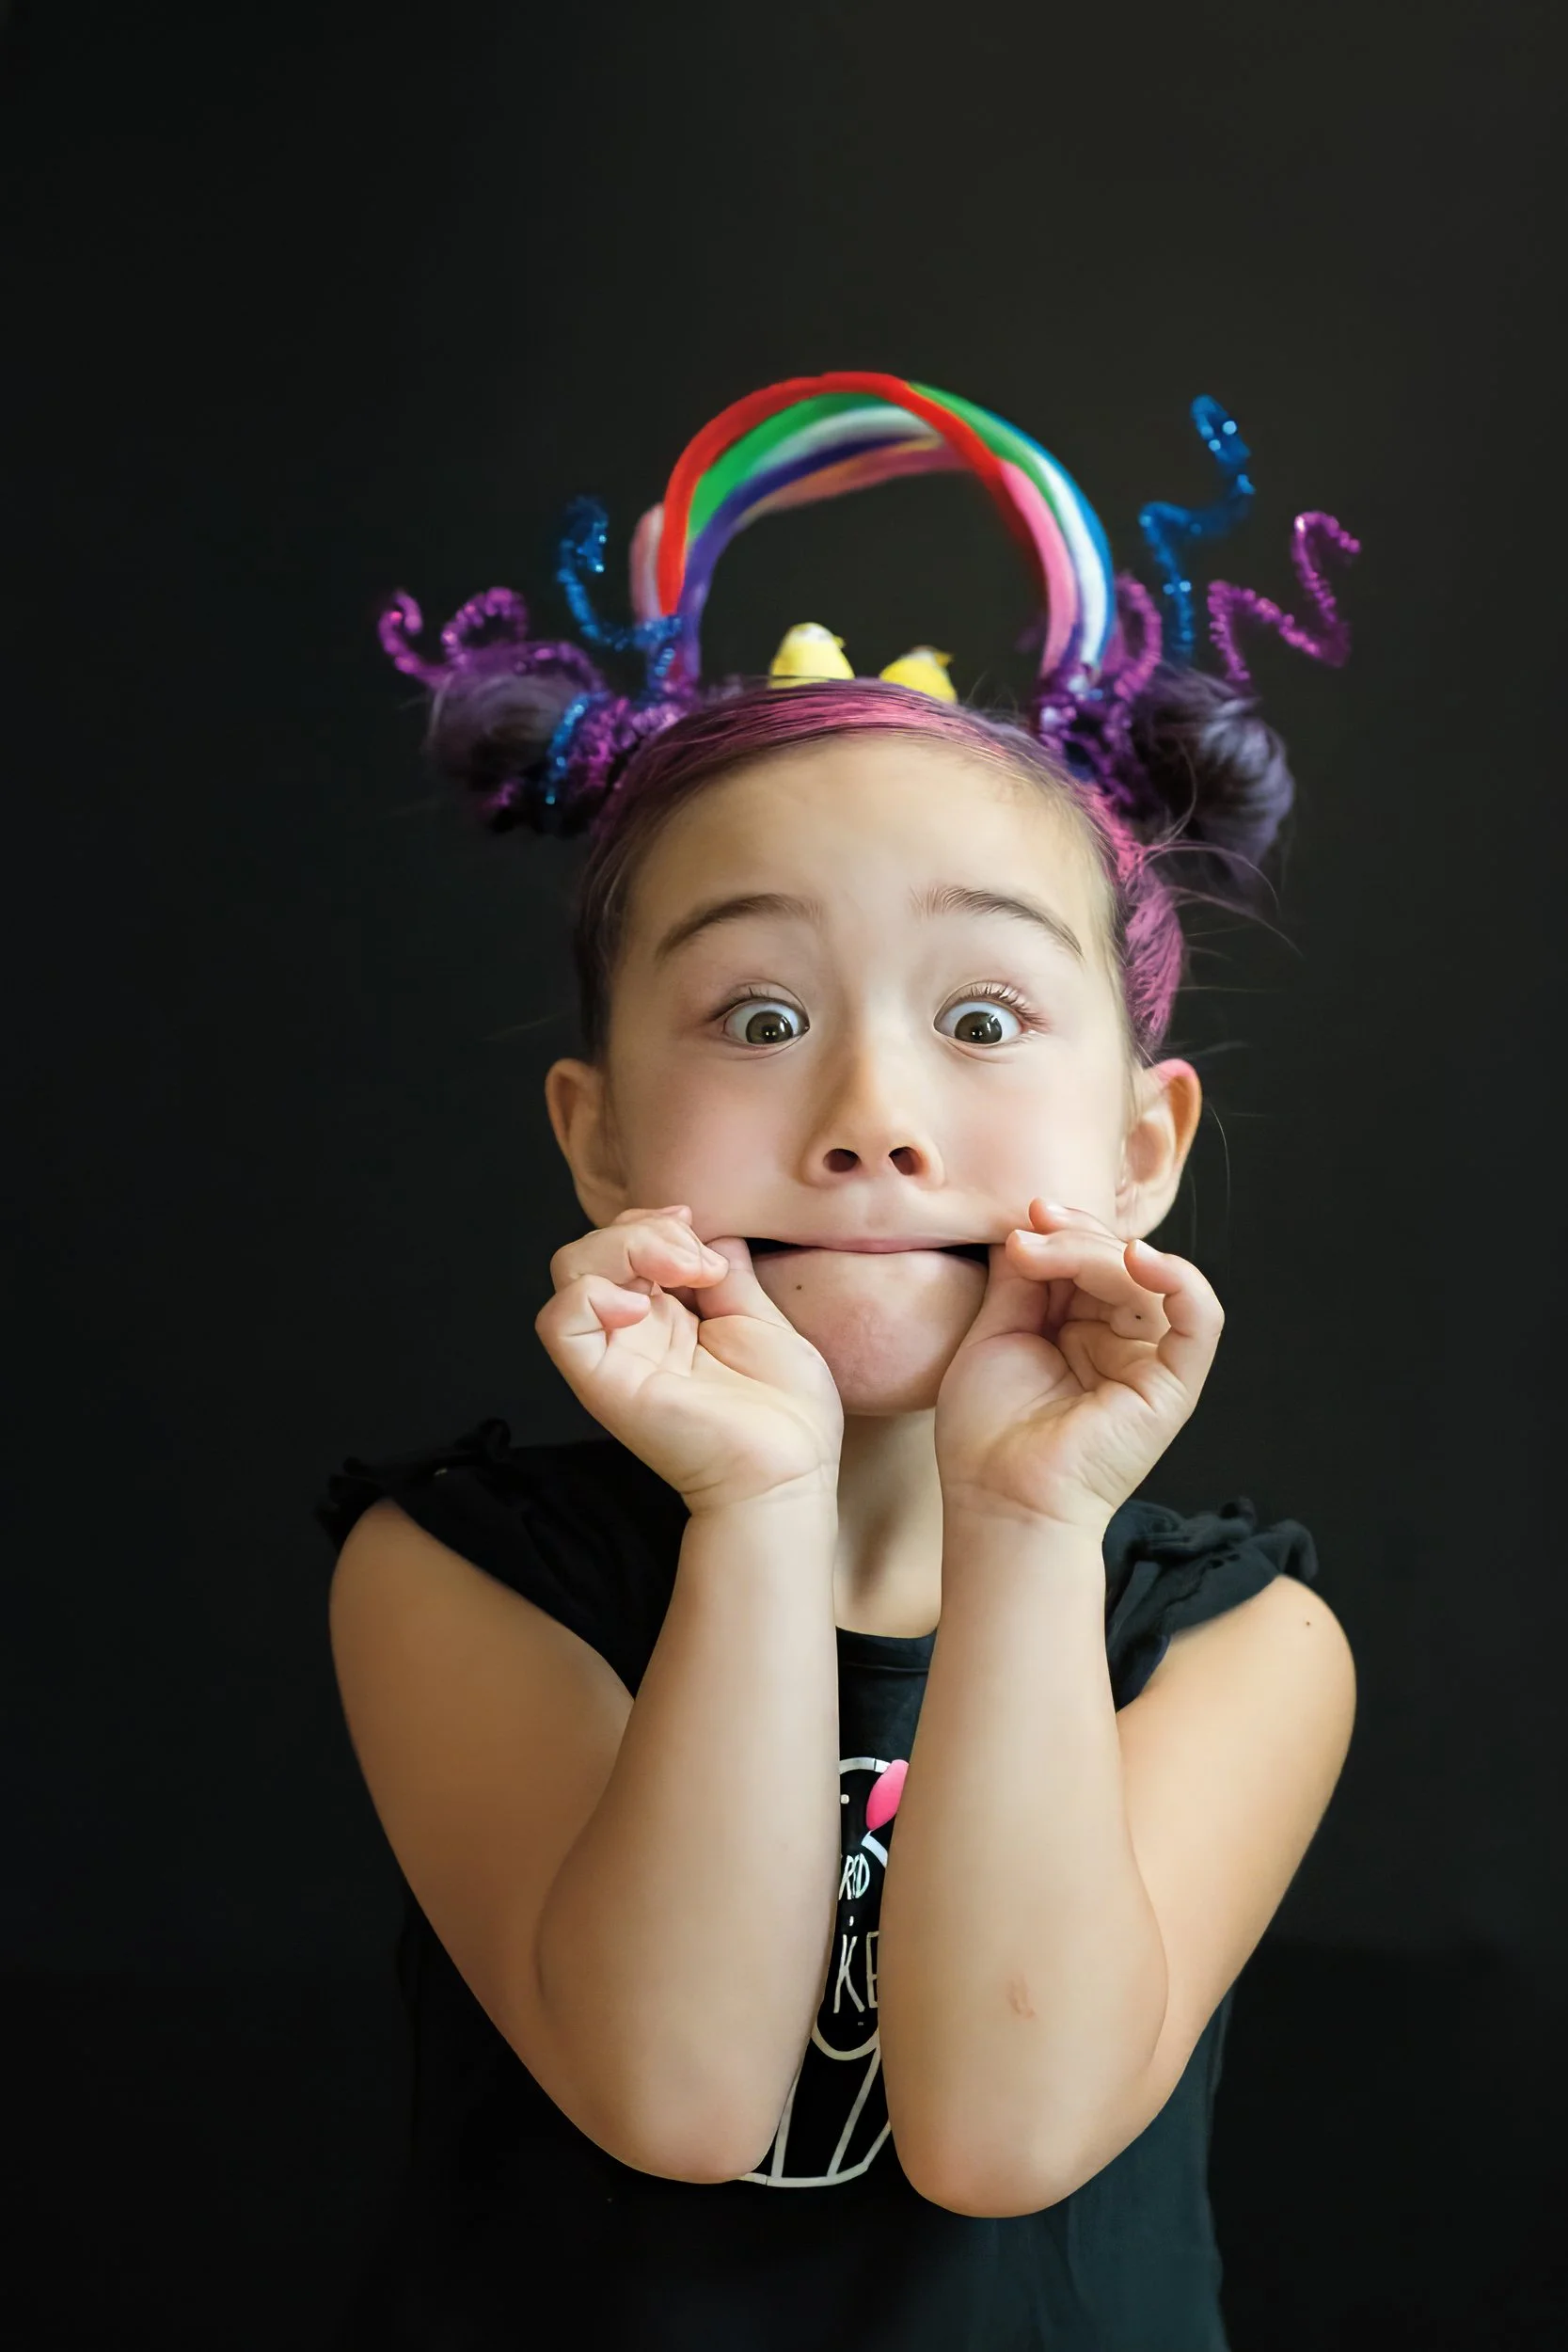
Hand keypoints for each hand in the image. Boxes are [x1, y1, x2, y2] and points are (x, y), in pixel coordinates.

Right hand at [535, 1206, 843, 1516]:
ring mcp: (616, 1356)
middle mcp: (635, 1332)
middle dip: (641, 1230)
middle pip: (592, 1250)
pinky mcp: (604, 1383)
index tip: (696, 1229)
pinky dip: (589, 1296)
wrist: (790, 1471)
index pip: (627, 1245)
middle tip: (696, 1259)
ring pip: (570, 1272)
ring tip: (682, 1273)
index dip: (652, 1223)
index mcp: (670, 1317)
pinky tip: (643, 1307)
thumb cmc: (787, 1412)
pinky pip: (559, 1325)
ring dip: (623, 1248)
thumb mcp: (761, 1320)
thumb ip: (728, 1276)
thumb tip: (714, 1234)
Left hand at [933, 1198, 1223, 1533]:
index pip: (1090, 1260)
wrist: (997, 1499)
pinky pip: (1201, 1321)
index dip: (1064, 1231)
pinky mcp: (1173, 1386)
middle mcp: (1121, 1342)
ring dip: (1097, 1252)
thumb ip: (1024, 1277)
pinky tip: (1138, 1258)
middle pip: (1119, 1262)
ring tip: (1045, 1250)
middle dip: (1074, 1236)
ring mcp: (1149, 1362)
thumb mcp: (997, 1332)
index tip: (1024, 1219)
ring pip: (1148, 1279)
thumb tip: (1033, 1222)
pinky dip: (1180, 1280)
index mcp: (1082, 1330)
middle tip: (1027, 1235)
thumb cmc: (987, 1431)